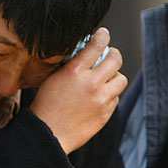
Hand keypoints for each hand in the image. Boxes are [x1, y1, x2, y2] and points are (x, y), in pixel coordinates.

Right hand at [30, 28, 127, 153]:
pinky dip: (110, 94)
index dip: (103, 36)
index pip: (97, 45)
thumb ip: (72, 65)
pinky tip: (99, 96)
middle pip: (116, 59)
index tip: (104, 34)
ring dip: (115, 76)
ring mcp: (101, 100)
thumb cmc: (46, 105)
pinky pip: (116, 97)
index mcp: (76, 71)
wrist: (49, 134)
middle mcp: (92, 83)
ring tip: (106, 78)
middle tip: (110, 55)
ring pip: (121, 79)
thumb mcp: (54, 77)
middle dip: (113, 54)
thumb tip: (85, 53)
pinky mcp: (106, 113)